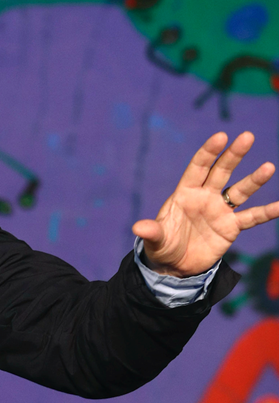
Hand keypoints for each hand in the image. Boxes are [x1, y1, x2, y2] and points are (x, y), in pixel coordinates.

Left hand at [132, 132, 278, 276]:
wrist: (175, 266)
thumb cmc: (162, 246)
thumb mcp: (154, 240)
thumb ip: (151, 231)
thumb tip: (138, 227)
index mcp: (185, 193)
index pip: (198, 167)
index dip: (209, 152)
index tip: (221, 136)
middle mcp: (205, 197)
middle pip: (221, 172)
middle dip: (233, 155)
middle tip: (247, 136)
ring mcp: (220, 211)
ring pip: (240, 191)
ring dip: (254, 180)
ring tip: (268, 167)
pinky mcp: (231, 227)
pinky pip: (252, 217)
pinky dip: (267, 212)